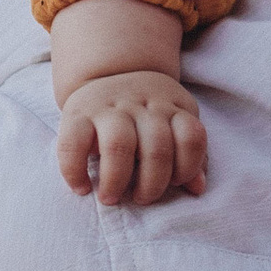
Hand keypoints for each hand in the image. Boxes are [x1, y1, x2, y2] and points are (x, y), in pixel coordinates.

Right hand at [56, 69, 206, 208]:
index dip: (188, 166)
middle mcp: (141, 104)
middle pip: (156, 147)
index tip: (176, 182)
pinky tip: (82, 187)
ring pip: (119, 144)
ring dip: (116, 179)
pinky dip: (75, 170)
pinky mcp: (76, 114)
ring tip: (110, 198)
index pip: (191, 136)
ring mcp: (108, 107)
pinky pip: (73, 143)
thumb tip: (197, 188)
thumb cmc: (146, 111)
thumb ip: (188, 154)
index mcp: (171, 106)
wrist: (107, 72)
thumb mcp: (174, 122)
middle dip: (152, 183)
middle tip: (142, 198)